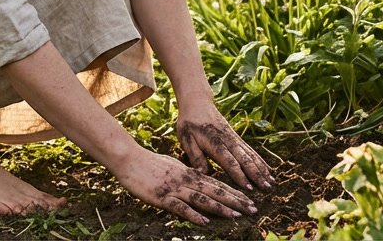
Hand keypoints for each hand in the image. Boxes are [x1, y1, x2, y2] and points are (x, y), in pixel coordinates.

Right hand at [111, 149, 255, 223]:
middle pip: (215, 191)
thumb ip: (187, 173)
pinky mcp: (163, 197)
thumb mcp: (173, 165)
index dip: (234, 193)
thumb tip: (199, 177)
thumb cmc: (149, 163)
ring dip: (221, 208)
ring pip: (203, 198)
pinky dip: (194, 214)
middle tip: (253, 209)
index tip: (248, 199)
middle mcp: (187, 180)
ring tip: (237, 215)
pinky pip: (181, 207)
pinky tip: (205, 221)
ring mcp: (175, 188)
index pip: (217, 184)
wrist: (129, 159)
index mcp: (190, 173)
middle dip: (235, 201)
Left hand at [176, 107, 273, 190]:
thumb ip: (195, 156)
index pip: (230, 162)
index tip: (249, 188)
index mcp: (215, 144)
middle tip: (267, 188)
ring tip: (272, 182)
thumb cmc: (189, 123)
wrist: (197, 103)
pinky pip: (250, 150)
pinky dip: (260, 160)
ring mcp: (234, 138)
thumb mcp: (186, 138)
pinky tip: (267, 169)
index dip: (240, 176)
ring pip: (251, 155)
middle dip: (257, 175)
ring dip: (262, 169)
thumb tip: (202, 174)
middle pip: (245, 160)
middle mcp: (228, 141)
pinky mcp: (236, 137)